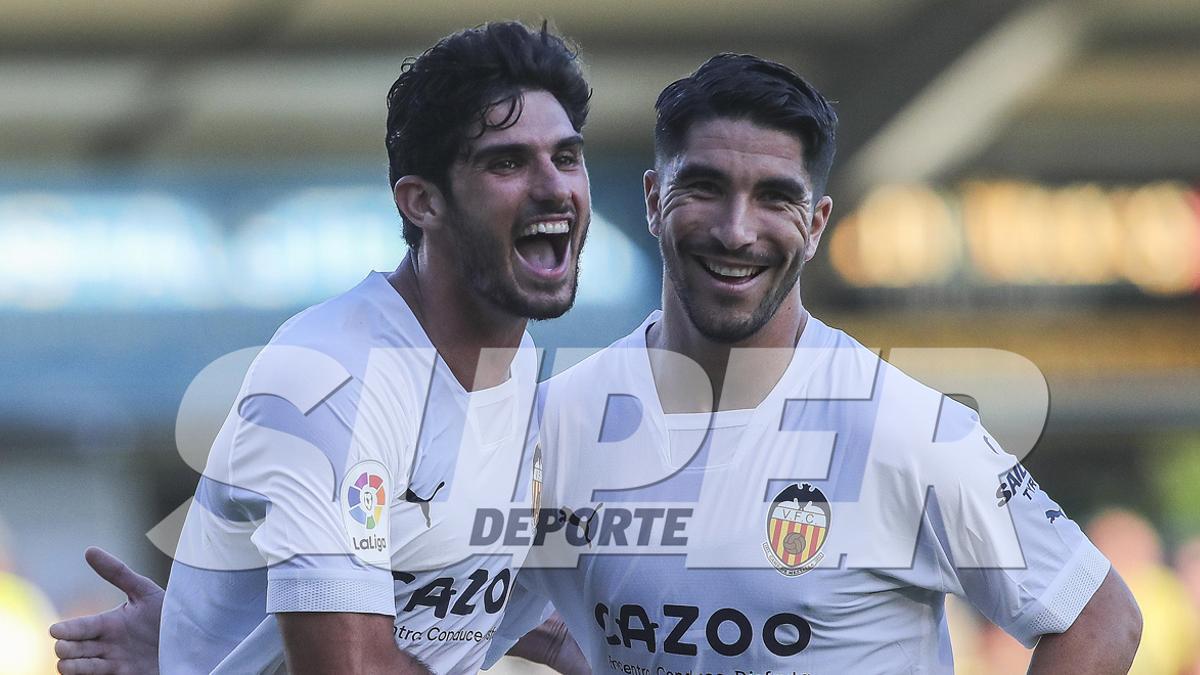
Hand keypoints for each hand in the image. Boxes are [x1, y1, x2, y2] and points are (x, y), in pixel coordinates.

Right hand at [49, 547, 163, 674]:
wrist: (193, 637)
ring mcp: (114, 662)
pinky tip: (79, 673)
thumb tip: (89, 550)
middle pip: (73, 648)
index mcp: (109, 624)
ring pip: (80, 667)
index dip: (66, 629)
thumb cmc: (168, 611)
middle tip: (64, 647)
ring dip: (73, 667)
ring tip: (67, 664)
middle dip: (66, 648)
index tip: (55, 630)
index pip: (79, 627)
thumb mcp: (144, 591)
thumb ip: (118, 572)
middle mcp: (107, 645)